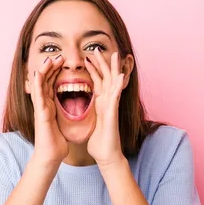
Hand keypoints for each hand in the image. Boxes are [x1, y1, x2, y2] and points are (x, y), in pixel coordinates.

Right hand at [28, 55, 67, 165]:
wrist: (51, 155)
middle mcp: (43, 105)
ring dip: (44, 70)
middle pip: (46, 81)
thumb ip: (63, 114)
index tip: (63, 62)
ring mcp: (40, 107)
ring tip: (50, 58)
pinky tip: (39, 71)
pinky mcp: (40, 112)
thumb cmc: (56, 142)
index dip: (56, 72)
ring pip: (40, 84)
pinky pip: (38, 94)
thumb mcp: (62, 123)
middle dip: (51, 67)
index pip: (52, 85)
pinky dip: (38, 81)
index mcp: (49, 106)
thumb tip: (69, 109)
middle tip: (58, 56)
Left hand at [85, 49, 126, 166]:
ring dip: (114, 69)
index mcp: (101, 104)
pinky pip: (115, 97)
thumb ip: (89, 114)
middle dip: (102, 63)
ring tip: (115, 55)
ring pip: (113, 84)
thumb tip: (83, 110)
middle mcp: (107, 103)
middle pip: (106, 78)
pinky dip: (117, 86)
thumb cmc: (99, 143)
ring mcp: (111, 107)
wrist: (106, 156)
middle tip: (98, 48)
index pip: (97, 82)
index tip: (88, 57)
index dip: (93, 70)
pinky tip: (120, 76)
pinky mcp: (112, 114)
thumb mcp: (91, 124)